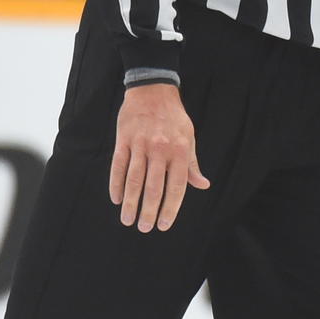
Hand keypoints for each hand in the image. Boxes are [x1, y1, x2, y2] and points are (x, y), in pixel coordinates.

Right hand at [108, 83, 209, 231]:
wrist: (153, 89)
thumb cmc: (174, 117)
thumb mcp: (189, 137)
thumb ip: (192, 164)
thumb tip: (203, 185)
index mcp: (180, 150)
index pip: (176, 186)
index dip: (171, 208)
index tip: (164, 225)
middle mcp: (161, 149)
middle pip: (154, 187)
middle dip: (149, 211)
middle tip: (144, 228)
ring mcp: (140, 145)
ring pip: (134, 180)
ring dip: (130, 203)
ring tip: (128, 220)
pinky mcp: (123, 140)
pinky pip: (118, 166)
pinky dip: (116, 184)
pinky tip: (117, 199)